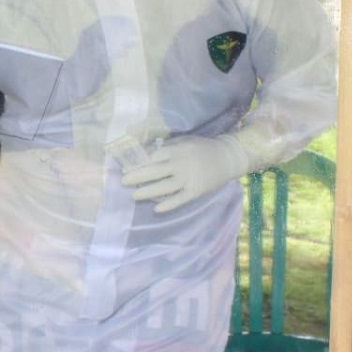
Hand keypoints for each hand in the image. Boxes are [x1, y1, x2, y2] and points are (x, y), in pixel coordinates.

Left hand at [120, 135, 248, 212]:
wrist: (227, 157)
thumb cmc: (202, 148)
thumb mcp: (184, 142)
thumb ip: (167, 147)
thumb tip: (145, 152)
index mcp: (177, 150)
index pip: (154, 156)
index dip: (139, 162)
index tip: (127, 167)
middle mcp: (181, 164)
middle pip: (156, 172)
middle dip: (138, 177)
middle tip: (123, 181)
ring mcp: (189, 179)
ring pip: (165, 187)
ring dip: (148, 192)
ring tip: (135, 195)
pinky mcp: (196, 191)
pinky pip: (180, 199)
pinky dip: (168, 205)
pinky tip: (156, 209)